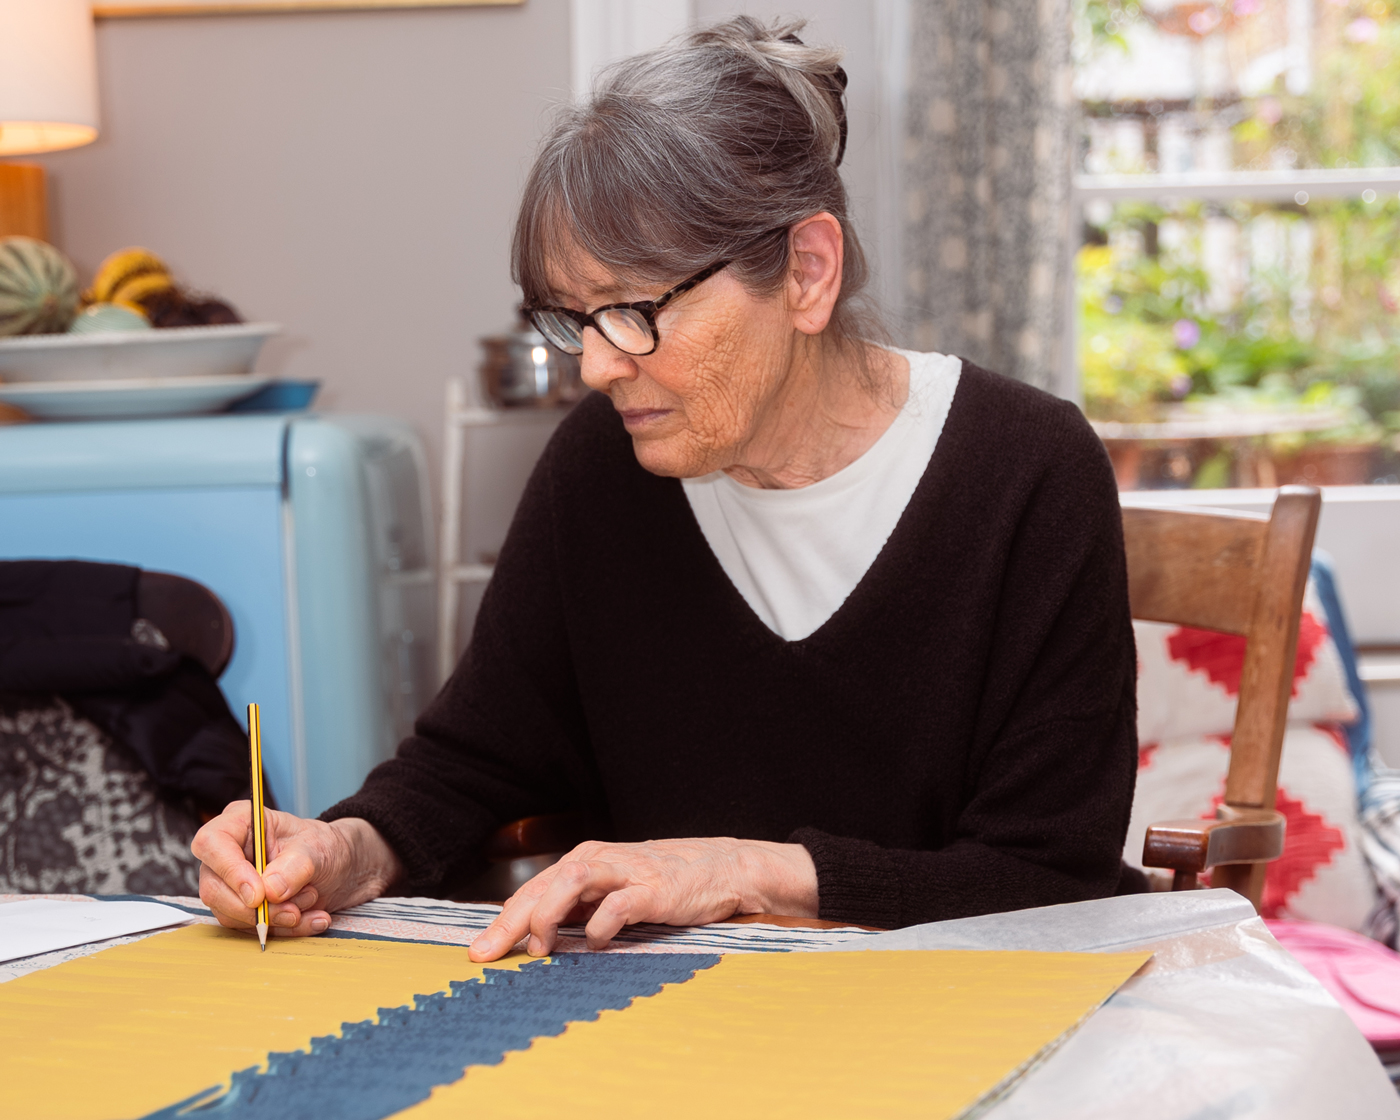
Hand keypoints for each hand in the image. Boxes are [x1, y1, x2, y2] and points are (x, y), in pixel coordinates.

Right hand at [192, 804, 402, 937]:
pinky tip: (312, 919)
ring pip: (231, 914)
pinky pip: (249, 928)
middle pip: (214, 888)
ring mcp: (231, 883)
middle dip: (256, 908)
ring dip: (275, 919)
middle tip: (293, 910)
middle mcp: (227, 853)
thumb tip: (269, 891)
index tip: (257, 895)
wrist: (341, 869)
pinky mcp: (241, 908)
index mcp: (240, 822)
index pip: (212, 843)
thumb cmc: (326, 847)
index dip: (229, 871)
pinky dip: (283, 930)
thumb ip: (295, 866)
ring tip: (312, 903)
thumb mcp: (318, 849)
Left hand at [468, 837, 817, 961]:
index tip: (478, 953)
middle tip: (486, 955)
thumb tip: (535, 938)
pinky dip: (599, 926)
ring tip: (541, 950)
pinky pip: (616, 905)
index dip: (501, 921)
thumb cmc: (664, 882)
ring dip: (548, 916)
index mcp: (584, 861)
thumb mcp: (613, 891)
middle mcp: (597, 860)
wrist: (722, 867)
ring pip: (570, 881)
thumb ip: (578, 908)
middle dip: (510, 922)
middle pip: (541, 885)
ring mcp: (624, 872)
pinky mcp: (652, 888)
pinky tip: (594, 944)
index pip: (531, 890)